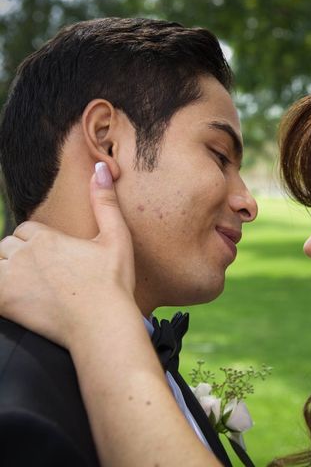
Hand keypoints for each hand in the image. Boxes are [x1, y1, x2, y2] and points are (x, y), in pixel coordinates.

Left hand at [0, 162, 135, 348]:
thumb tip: (98, 168)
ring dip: (9, 271)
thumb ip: (104, 202)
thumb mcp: (117, 238)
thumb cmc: (112, 283)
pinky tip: (18, 298)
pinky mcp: (4, 301)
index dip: (41, 242)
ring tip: (32, 286)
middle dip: (22, 255)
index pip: (28, 230)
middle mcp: (24, 254)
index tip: (57, 258)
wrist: (102, 324)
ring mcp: (10, 279)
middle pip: (9, 246)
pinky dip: (3, 290)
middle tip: (46, 274)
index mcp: (47, 237)